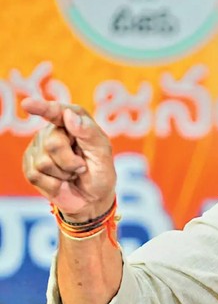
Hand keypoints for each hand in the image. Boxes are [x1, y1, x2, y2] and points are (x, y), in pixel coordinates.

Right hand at [21, 98, 115, 221]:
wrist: (92, 198)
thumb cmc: (100, 172)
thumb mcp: (103, 153)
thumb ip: (88, 132)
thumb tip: (68, 115)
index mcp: (73, 121)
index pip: (57, 112)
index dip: (43, 107)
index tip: (28, 104)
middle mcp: (53, 131)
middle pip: (53, 143)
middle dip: (71, 161)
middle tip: (82, 166)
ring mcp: (38, 149)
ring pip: (44, 162)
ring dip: (64, 173)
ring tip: (72, 173)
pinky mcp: (30, 167)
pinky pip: (36, 175)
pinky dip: (54, 184)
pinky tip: (61, 182)